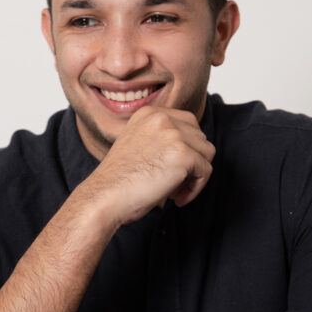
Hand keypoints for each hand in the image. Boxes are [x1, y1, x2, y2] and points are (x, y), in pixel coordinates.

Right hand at [84, 107, 215, 225]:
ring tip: (174, 191)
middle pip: (200, 138)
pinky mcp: (184, 155)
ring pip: (207, 153)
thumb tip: (193, 151)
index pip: (188, 124)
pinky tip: (177, 198)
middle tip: (173, 183)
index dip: (186, 149)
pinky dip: (195, 188)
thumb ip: (161, 140)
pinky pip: (206, 171)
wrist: (105, 196)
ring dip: (195, 175)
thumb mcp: (139, 146)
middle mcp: (162, 118)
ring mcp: (174, 135)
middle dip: (192, 163)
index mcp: (149, 113)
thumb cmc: (118, 180)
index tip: (171, 169)